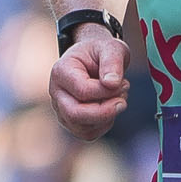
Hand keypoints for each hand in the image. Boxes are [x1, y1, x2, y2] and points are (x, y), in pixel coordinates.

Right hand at [49, 24, 129, 141]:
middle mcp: (56, 93)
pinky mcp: (71, 122)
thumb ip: (112, 62)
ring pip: (82, 128)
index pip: (82, 91)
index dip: (106, 92)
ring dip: (107, 117)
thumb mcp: (111, 48)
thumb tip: (112, 84)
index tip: (124, 83)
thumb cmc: (101, 52)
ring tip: (118, 98)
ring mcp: (61, 110)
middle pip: (75, 114)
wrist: (94, 59)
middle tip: (123, 100)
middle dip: (105, 112)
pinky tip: (111, 107)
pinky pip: (88, 134)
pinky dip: (105, 124)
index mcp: (61, 71)